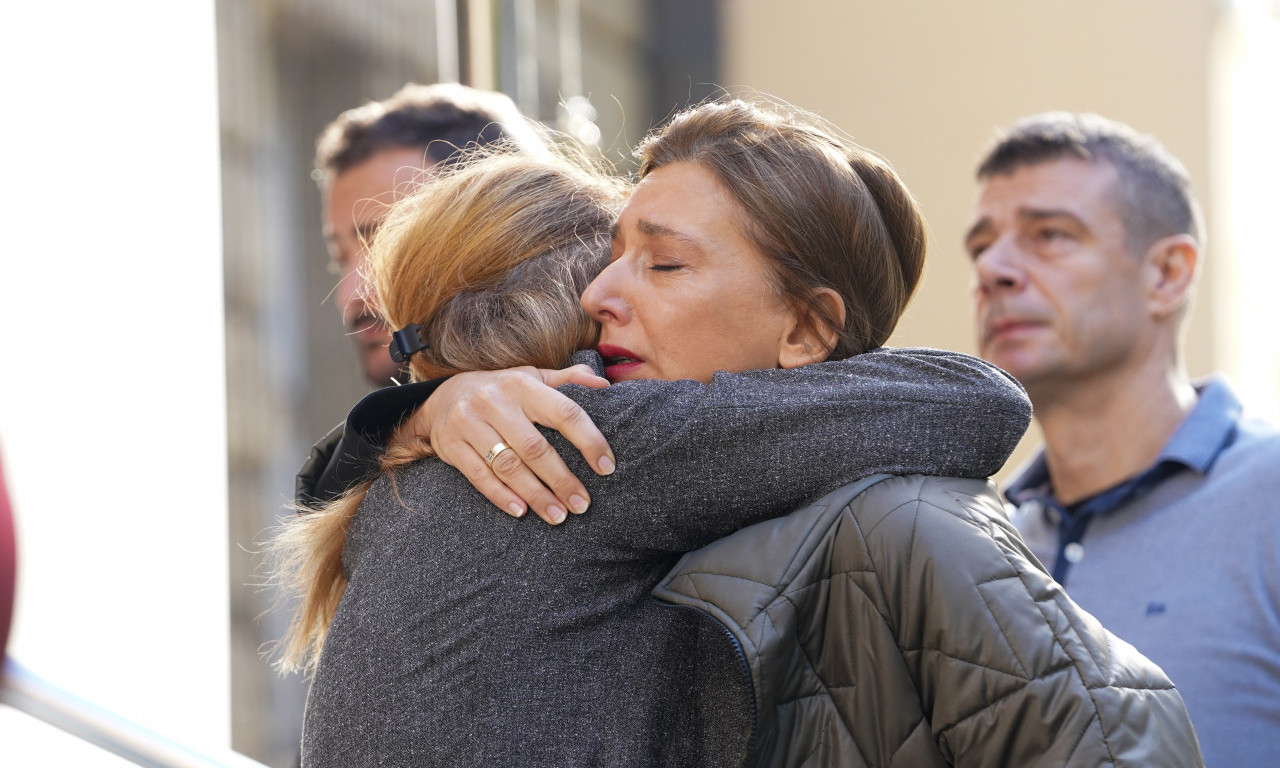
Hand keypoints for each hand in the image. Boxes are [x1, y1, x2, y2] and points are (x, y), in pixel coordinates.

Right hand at [396, 365, 613, 523]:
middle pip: (535, 448)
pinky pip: (479, 476)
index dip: (589, 440)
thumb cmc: (501, 391)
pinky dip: (501, 496)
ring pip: (508, 466)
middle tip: (582, 504)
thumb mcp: (532, 378)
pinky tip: (522, 512)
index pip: (564, 412)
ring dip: (536, 495)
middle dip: (562, 480)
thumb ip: (568, 380)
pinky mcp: (451, 445)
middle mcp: (494, 401)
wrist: (442, 397)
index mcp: (522, 384)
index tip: (607, 467)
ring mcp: (469, 423)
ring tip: (559, 515)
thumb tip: (604, 384)